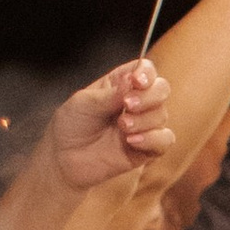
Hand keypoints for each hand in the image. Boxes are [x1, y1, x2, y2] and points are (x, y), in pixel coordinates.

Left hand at [43, 59, 175, 192]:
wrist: (64, 159)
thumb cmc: (71, 126)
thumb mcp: (84, 103)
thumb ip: (111, 94)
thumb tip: (132, 80)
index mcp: (121, 84)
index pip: (146, 70)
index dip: (146, 73)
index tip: (136, 81)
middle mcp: (137, 102)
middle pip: (161, 89)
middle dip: (148, 97)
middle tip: (128, 105)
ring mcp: (143, 125)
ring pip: (162, 115)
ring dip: (144, 120)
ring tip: (122, 127)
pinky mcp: (147, 148)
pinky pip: (165, 140)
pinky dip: (153, 139)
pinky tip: (132, 141)